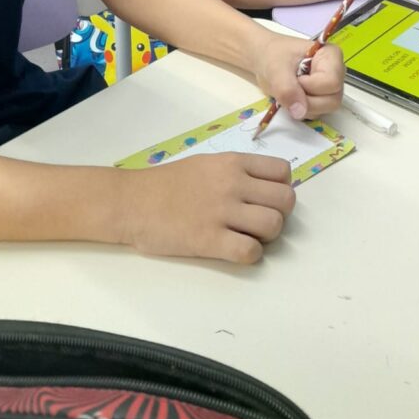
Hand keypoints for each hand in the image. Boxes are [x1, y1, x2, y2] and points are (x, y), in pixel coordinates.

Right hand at [117, 154, 295, 263]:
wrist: (132, 202)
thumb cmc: (168, 184)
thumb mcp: (207, 164)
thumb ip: (237, 172)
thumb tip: (266, 188)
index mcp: (233, 162)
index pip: (283, 171)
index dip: (280, 188)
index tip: (266, 198)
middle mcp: (232, 184)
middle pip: (286, 201)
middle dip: (279, 214)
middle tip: (259, 221)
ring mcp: (221, 212)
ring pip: (274, 226)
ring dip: (267, 237)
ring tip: (247, 236)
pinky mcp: (209, 241)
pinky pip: (251, 252)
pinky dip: (249, 255)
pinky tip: (234, 250)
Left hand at [251, 32, 344, 120]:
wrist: (264, 59)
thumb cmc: (273, 56)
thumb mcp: (276, 68)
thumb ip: (287, 89)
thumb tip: (299, 111)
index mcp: (331, 56)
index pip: (332, 82)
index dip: (311, 86)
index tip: (296, 78)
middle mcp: (336, 73)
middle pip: (332, 100)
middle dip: (306, 100)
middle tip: (290, 88)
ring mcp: (329, 89)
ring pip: (324, 110)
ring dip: (302, 107)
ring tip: (289, 91)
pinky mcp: (321, 100)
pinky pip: (315, 114)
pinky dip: (299, 111)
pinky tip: (291, 98)